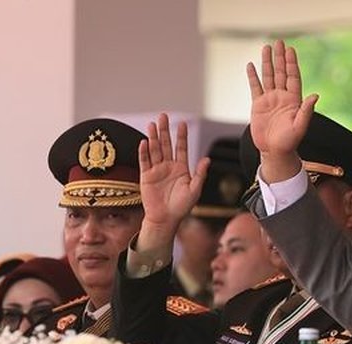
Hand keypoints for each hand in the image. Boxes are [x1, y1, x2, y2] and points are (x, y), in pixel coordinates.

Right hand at [138, 114, 208, 233]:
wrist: (166, 218)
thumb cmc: (182, 206)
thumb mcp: (194, 190)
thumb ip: (200, 174)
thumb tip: (207, 159)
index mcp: (181, 168)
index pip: (181, 148)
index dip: (181, 136)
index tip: (182, 123)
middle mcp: (168, 166)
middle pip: (166, 145)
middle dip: (165, 131)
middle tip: (163, 116)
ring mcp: (156, 170)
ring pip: (154, 150)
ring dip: (153, 138)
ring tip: (152, 124)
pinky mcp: (146, 176)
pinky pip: (144, 161)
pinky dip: (144, 152)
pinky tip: (144, 142)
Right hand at [245, 39, 315, 178]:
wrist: (274, 152)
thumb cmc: (289, 142)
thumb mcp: (300, 126)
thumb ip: (306, 111)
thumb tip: (315, 96)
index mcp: (294, 101)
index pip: (293, 77)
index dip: (292, 64)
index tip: (291, 50)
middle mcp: (282, 97)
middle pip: (280, 73)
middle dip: (280, 58)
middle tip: (280, 42)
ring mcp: (270, 99)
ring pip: (268, 77)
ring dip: (267, 62)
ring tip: (267, 47)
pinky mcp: (258, 105)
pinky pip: (255, 87)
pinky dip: (253, 76)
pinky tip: (251, 65)